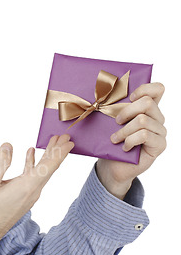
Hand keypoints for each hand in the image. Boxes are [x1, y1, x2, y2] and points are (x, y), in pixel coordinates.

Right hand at [0, 134, 73, 254]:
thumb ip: (0, 162)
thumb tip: (8, 145)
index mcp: (26, 186)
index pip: (49, 166)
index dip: (60, 152)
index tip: (69, 141)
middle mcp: (32, 192)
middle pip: (49, 168)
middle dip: (56, 151)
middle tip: (64, 137)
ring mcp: (28, 196)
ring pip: (42, 173)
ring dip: (46, 157)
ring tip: (51, 143)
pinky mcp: (22, 198)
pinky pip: (33, 178)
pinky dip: (34, 164)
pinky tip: (30, 155)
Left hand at [96, 82, 166, 198]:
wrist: (111, 165)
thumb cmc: (110, 141)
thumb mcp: (109, 122)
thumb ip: (111, 108)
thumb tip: (94, 97)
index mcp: (148, 108)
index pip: (158, 89)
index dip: (145, 89)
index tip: (129, 97)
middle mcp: (157, 118)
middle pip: (147, 103)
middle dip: (126, 111)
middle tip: (116, 121)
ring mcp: (160, 131)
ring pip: (143, 121)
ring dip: (124, 130)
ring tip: (115, 139)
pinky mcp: (159, 145)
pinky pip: (144, 135)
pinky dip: (130, 140)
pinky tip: (125, 147)